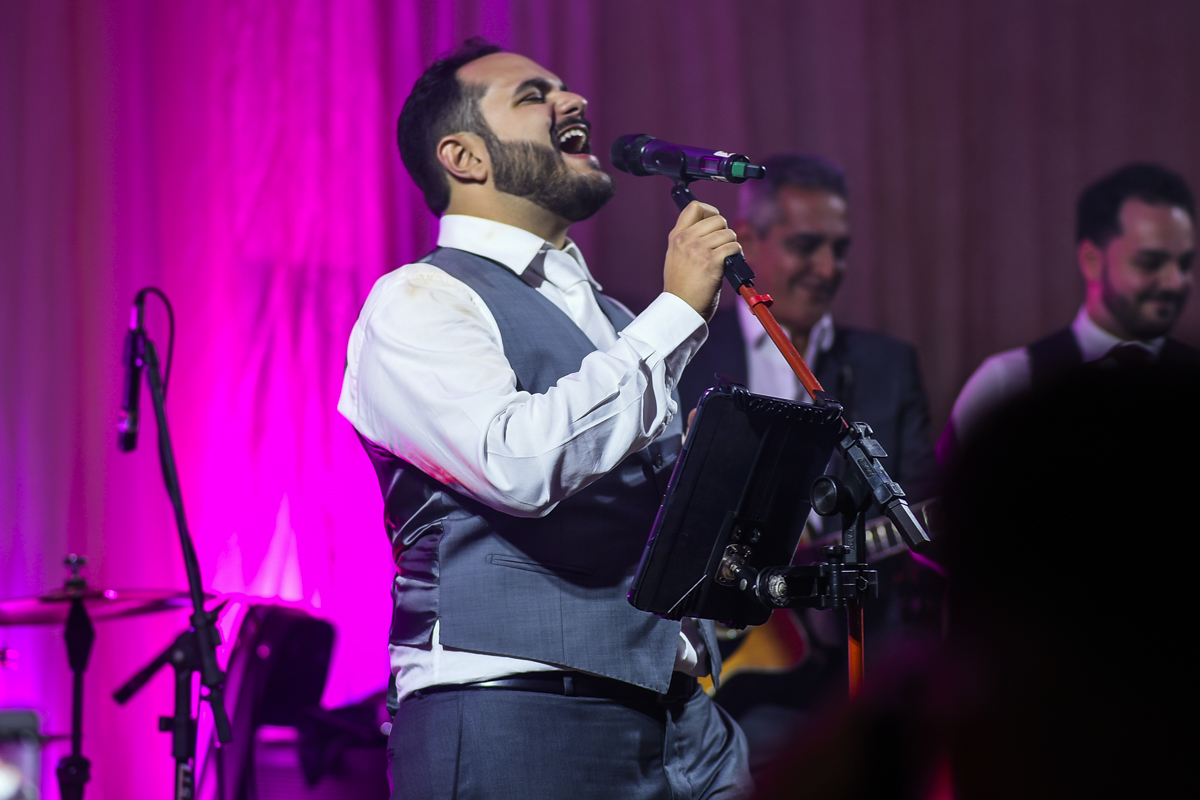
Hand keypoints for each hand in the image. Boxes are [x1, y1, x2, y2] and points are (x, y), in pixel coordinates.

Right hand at [663, 201, 739, 321]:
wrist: (681, 308)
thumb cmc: (681, 287)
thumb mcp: (676, 257)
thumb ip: (688, 240)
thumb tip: (710, 226)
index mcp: (676, 237)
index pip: (695, 207)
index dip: (710, 211)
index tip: (713, 221)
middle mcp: (685, 240)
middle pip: (717, 218)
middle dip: (724, 231)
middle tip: (721, 245)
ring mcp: (697, 250)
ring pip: (728, 233)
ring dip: (731, 244)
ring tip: (725, 258)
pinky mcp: (711, 262)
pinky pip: (733, 247)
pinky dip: (736, 254)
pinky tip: (729, 264)